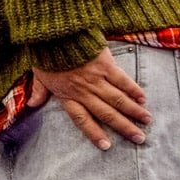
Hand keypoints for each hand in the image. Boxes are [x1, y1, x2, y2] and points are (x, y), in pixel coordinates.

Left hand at [31, 47, 150, 150]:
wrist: (54, 33)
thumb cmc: (45, 53)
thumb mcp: (38, 74)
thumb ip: (39, 91)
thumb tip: (32, 105)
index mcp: (67, 95)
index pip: (82, 119)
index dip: (94, 133)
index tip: (107, 146)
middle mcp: (83, 91)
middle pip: (106, 113)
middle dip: (124, 127)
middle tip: (139, 138)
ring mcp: (96, 78)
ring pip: (118, 99)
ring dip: (134, 111)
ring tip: (147, 121)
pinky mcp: (105, 65)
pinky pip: (122, 80)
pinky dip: (133, 90)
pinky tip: (143, 98)